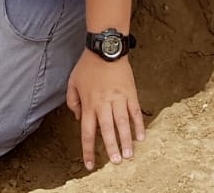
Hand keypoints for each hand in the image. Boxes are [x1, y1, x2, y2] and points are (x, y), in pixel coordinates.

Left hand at [66, 51, 145, 170]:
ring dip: (125, 140)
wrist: (105, 48)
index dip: (88, 150)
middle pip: (107, 130)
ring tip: (129, 155)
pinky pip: (135, 111)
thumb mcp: (72, 82)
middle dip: (111, 148)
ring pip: (122, 123)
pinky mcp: (130, 93)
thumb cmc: (87, 65)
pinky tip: (141, 136)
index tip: (90, 164)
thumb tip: (79, 118)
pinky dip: (138, 124)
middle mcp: (103, 104)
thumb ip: (73, 102)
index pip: (87, 132)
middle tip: (116, 163)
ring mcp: (118, 99)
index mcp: (89, 104)